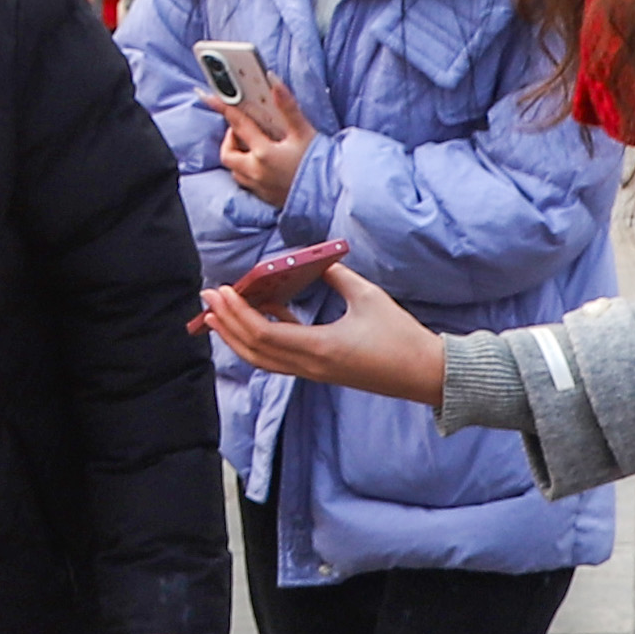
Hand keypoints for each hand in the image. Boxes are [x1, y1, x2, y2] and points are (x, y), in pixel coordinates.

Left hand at [195, 261, 450, 402]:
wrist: (425, 373)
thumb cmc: (400, 336)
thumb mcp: (367, 297)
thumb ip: (336, 276)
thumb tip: (313, 259)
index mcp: (320, 349)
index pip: (263, 335)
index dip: (236, 314)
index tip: (220, 291)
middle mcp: (310, 367)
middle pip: (253, 352)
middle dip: (225, 324)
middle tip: (209, 297)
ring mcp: (314, 373)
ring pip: (263, 359)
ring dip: (239, 335)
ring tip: (222, 310)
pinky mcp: (321, 372)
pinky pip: (281, 358)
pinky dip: (263, 338)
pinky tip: (264, 311)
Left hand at [210, 54, 311, 208]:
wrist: (332, 195)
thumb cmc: (319, 163)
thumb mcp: (304, 132)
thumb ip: (287, 106)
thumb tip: (273, 81)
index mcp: (264, 153)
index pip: (238, 125)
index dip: (223, 109)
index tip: (210, 98)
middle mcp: (256, 172)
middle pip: (228, 153)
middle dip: (230, 139)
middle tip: (243, 130)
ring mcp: (259, 187)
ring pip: (236, 170)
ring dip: (238, 156)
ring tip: (253, 146)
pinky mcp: (265, 198)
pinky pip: (247, 183)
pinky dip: (247, 171)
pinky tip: (262, 165)